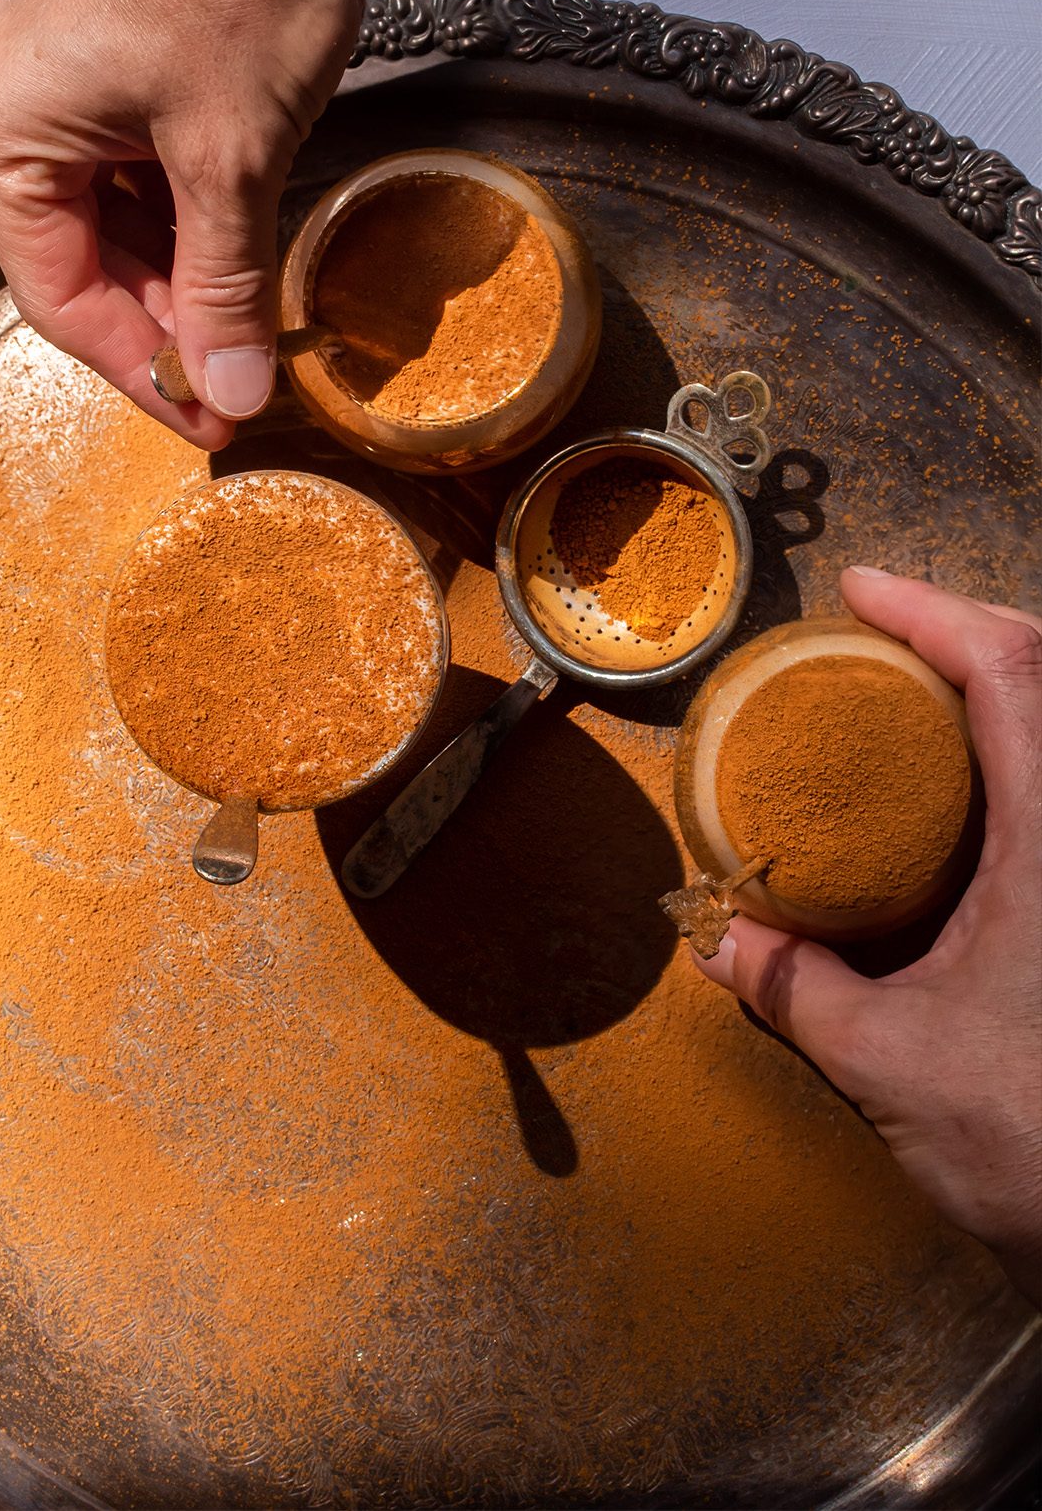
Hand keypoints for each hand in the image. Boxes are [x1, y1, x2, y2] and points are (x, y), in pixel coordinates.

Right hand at [0, 0, 392, 447]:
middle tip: (238, 388)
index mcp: (3, 127)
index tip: (208, 419)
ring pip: (116, 229)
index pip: (59, 297)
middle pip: (83, 266)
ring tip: (249, 333)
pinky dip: (192, 229)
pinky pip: (139, 180)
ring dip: (184, 284)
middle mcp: (11, 107)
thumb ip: (226, 286)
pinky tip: (241, 264)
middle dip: (167, 330)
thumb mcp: (233, 159)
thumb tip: (229, 391)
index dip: (139, 372)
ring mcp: (63, 86)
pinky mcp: (116, 73)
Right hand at [693, 568, 1041, 1304]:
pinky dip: (1016, 754)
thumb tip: (725, 942)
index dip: (937, 613)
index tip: (863, 589)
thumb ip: (797, 989)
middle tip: (888, 632)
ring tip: (920, 691)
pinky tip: (963, 794)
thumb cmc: (1036, 1147)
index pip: (1012, 676)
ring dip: (1004, 689)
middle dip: (973, 631)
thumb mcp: (888, 1060)